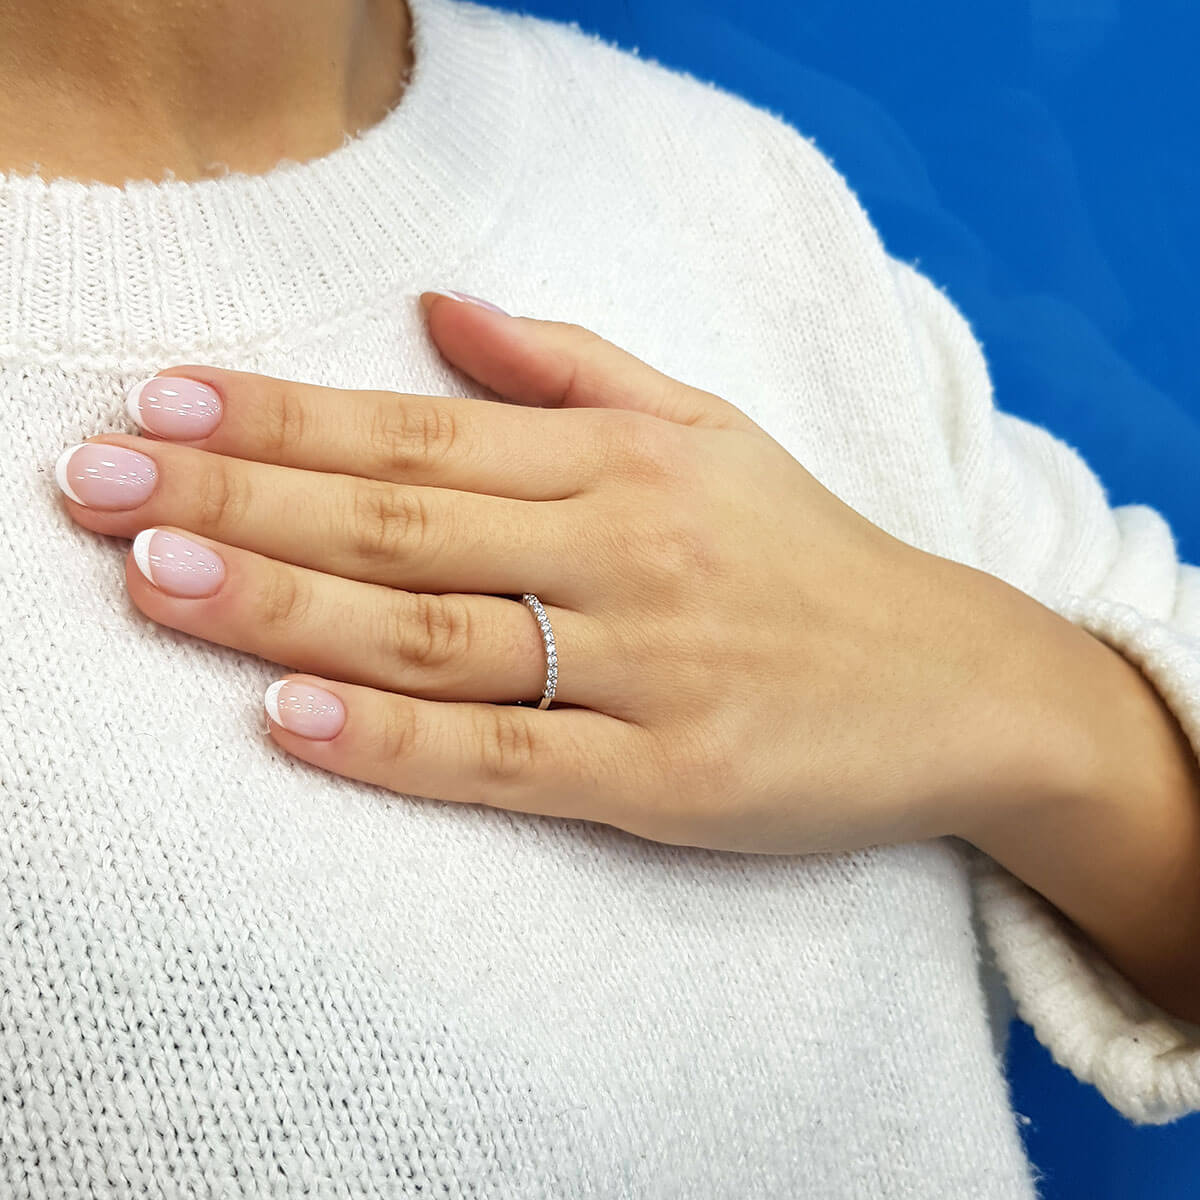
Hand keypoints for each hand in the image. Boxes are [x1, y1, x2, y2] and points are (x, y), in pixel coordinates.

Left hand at [54, 291, 1021, 855]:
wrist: (959, 681)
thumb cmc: (812, 556)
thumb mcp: (711, 430)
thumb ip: (574, 367)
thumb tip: (439, 305)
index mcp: (624, 464)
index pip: (418, 429)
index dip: (282, 417)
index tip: (160, 404)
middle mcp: (625, 552)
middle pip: (401, 522)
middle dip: (237, 499)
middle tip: (96, 486)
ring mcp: (646, 669)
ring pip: (434, 635)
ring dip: (284, 606)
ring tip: (152, 581)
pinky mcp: (670, 779)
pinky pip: (510, 758)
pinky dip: (396, 742)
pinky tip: (292, 719)